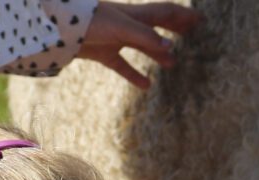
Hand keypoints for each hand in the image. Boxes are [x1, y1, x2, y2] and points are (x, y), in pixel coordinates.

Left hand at [79, 1, 201, 87]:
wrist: (58, 26)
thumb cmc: (89, 21)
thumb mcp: (120, 28)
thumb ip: (144, 37)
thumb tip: (171, 48)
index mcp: (134, 14)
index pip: (164, 13)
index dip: (182, 16)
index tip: (200, 19)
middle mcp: (127, 25)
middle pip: (157, 26)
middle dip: (174, 28)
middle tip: (192, 32)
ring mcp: (115, 38)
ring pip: (142, 46)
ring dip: (158, 54)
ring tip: (173, 63)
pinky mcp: (103, 53)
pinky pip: (123, 65)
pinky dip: (134, 75)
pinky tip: (146, 86)